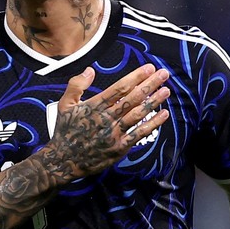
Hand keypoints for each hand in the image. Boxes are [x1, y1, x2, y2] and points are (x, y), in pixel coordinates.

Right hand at [42, 64, 170, 178]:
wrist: (63, 160)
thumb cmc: (65, 130)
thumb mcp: (64, 104)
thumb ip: (76, 85)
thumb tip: (90, 70)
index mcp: (94, 106)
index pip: (119, 88)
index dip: (136, 77)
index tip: (149, 68)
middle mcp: (106, 118)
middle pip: (132, 98)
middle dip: (150, 84)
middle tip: (163, 74)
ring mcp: (114, 133)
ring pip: (138, 114)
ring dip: (154, 101)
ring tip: (166, 90)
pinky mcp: (119, 147)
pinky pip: (139, 134)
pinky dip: (153, 124)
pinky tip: (163, 114)